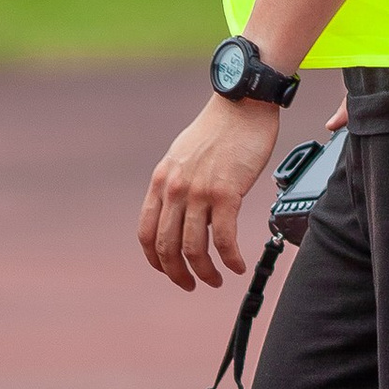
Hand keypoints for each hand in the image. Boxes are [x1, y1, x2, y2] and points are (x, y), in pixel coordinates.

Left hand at [138, 94, 284, 292]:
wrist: (242, 104)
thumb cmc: (219, 129)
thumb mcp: (183, 156)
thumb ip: (177, 184)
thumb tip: (180, 211)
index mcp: (161, 181)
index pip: (147, 233)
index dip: (156, 261)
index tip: (169, 272)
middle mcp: (175, 189)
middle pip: (167, 247)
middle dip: (178, 275)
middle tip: (192, 285)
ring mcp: (199, 192)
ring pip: (195, 248)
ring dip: (205, 272)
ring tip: (217, 280)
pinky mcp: (226, 193)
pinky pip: (224, 239)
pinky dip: (230, 259)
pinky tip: (238, 265)